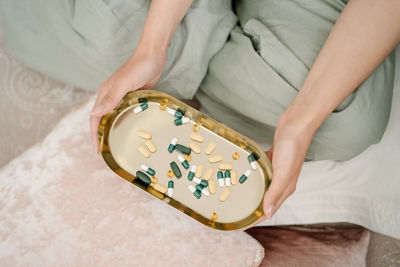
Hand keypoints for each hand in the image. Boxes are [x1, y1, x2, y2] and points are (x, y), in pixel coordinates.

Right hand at [90, 45, 165, 152]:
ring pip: (114, 117)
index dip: (94, 134)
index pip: (95, 118)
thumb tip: (94, 114)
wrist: (153, 56)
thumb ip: (111, 98)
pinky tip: (131, 130)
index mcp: (105, 93)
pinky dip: (125, 122)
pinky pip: (126, 112)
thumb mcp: (124, 83)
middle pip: (103, 119)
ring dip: (113, 129)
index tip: (97, 150)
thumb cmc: (138, 67)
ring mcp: (122, 97)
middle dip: (102, 135)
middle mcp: (111, 96)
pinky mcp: (133, 97)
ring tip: (117, 145)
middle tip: (107, 152)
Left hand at [241, 112, 314, 230]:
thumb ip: (275, 192)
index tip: (239, 226)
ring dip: (249, 193)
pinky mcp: (272, 159)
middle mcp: (282, 182)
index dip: (254, 220)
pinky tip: (241, 175)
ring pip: (261, 187)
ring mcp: (277, 170)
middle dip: (250, 209)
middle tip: (232, 212)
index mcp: (285, 189)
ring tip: (234, 196)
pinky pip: (260, 172)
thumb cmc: (292, 147)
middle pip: (263, 201)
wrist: (296, 124)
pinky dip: (251, 176)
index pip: (268, 211)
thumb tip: (268, 213)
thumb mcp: (283, 172)